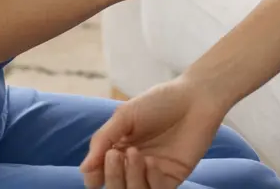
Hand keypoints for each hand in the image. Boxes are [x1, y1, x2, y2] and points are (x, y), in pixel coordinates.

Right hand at [80, 77, 230, 188]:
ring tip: (135, 154)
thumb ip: (103, 140)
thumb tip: (84, 169)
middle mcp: (133, 165)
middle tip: (116, 155)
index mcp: (118, 149)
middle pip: (115, 187)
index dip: (94, 175)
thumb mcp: (125, 116)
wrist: (195, 98)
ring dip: (131, 178)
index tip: (97, 164)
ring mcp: (152, 174)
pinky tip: (152, 162)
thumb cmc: (159, 101)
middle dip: (112, 176)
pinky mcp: (172, 178)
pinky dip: (151, 181)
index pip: (98, 174)